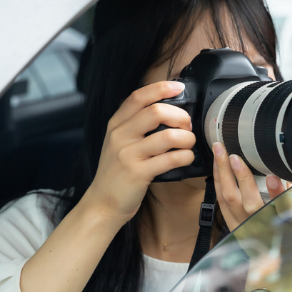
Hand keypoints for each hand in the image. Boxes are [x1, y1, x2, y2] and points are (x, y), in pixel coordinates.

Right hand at [82, 82, 195, 222]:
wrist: (102, 203)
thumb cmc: (116, 173)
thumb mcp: (118, 143)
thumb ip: (135, 125)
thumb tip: (167, 110)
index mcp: (116, 125)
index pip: (138, 97)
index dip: (161, 88)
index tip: (178, 87)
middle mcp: (120, 136)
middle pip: (156, 112)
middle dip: (180, 117)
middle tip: (187, 127)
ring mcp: (128, 154)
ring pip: (168, 136)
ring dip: (187, 139)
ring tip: (189, 144)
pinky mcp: (139, 173)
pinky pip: (171, 159)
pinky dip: (186, 156)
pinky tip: (187, 158)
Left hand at [211, 142, 291, 291]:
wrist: (279, 270)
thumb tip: (284, 174)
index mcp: (287, 225)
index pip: (285, 207)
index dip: (280, 192)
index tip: (275, 176)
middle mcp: (264, 227)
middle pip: (247, 199)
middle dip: (238, 173)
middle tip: (230, 151)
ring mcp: (245, 228)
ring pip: (228, 199)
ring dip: (221, 174)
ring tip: (218, 152)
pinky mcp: (234, 228)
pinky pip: (222, 203)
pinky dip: (218, 184)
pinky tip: (216, 169)